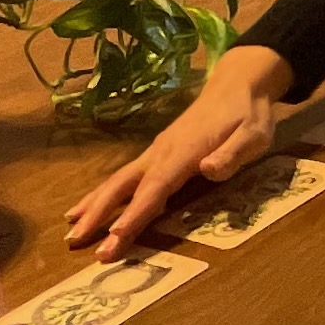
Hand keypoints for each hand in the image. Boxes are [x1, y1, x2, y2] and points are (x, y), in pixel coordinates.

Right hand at [66, 43, 291, 253]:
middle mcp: (161, 152)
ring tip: (70, 231)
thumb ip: (233, 153)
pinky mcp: (155, 153)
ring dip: (94, 205)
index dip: (134, 214)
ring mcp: (155, 151)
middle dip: (100, 215)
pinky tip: (86, 208)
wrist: (237, 83)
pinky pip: (123, 176)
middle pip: (125, 186)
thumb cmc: (248, 114)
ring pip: (118, 181)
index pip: (155, 188)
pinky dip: (102, 194)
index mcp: (184, 152)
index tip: (113, 237)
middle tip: (76, 242)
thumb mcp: (254, 134)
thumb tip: (209, 170)